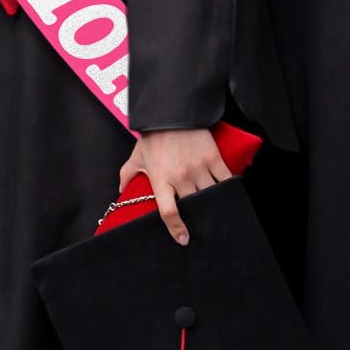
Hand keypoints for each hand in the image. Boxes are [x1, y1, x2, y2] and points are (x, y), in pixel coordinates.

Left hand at [118, 127, 232, 244]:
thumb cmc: (153, 134)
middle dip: (198, 216)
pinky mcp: (212, 157)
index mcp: (161, 179)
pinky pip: (224, 179)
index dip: (176, 229)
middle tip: (202, 222)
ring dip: (213, 202)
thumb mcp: (137, 155)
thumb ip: (128, 174)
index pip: (168, 212)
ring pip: (211, 194)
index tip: (183, 239)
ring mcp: (198, 167)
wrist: (171, 110)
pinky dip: (228, 187)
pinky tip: (228, 192)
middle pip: (193, 205)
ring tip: (216, 208)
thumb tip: (120, 191)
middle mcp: (180, 177)